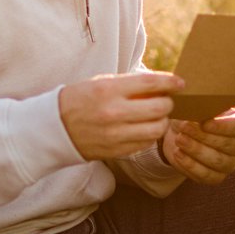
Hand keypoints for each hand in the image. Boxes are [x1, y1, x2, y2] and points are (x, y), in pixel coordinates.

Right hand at [59, 71, 181, 160]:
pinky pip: (146, 143)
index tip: (180, 83)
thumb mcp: (100, 83)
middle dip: (168, 103)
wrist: (54, 128)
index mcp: (108, 90)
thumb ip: (130, 84)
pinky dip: (150, 135)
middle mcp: (113, 112)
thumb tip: (161, 85)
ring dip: (162, 121)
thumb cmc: (80, 99)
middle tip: (166, 100)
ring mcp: (115, 134)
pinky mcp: (116, 151)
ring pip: (156, 129)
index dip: (170, 82)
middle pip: (159, 108)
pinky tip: (144, 128)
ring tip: (156, 116)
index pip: (150, 83)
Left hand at [161, 107, 234, 184]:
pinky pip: (207, 175)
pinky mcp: (217, 177)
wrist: (182, 133)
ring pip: (218, 161)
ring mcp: (231, 164)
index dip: (224, 126)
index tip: (205, 123)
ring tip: (180, 139)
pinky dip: (190, 165)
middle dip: (205, 137)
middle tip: (185, 128)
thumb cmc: (195, 116)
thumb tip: (195, 114)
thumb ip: (202, 109)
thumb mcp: (199, 107)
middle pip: (229, 145)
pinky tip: (178, 153)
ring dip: (197, 150)